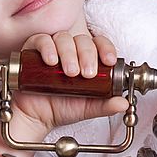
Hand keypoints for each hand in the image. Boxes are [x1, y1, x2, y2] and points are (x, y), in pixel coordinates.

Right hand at [10, 31, 127, 132]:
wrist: (36, 118)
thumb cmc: (61, 108)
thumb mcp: (88, 108)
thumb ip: (106, 105)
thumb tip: (123, 103)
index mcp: (85, 59)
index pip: (99, 44)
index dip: (106, 48)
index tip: (109, 61)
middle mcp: (70, 51)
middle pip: (82, 40)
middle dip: (88, 55)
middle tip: (87, 73)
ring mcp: (52, 49)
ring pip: (63, 38)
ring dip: (69, 54)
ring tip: (70, 73)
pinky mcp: (32, 52)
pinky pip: (41, 40)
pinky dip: (48, 48)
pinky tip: (51, 61)